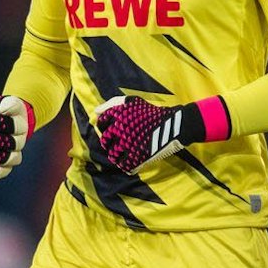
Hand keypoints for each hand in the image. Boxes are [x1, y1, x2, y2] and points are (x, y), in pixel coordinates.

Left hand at [93, 95, 208, 172]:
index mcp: (118, 115)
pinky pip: (124, 165)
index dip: (104, 127)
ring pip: (112, 155)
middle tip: (117, 143)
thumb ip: (111, 104)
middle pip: (105, 141)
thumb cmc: (150, 112)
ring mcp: (128, 143)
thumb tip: (94, 112)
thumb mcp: (131, 101)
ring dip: (116, 156)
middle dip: (109, 143)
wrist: (172, 125)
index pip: (101, 123)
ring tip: (122, 155)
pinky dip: (125, 166)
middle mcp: (120, 129)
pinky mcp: (137, 156)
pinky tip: (130, 163)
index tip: (111, 130)